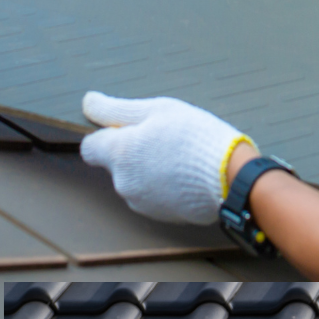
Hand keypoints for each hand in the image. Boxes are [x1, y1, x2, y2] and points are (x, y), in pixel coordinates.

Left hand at [79, 91, 252, 224]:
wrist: (230, 178)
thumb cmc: (195, 137)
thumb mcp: (157, 110)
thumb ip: (116, 109)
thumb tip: (88, 103)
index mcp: (119, 154)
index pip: (89, 147)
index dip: (106, 134)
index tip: (128, 127)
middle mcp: (123, 183)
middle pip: (116, 163)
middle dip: (133, 150)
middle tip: (163, 136)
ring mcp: (141, 203)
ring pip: (135, 179)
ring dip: (148, 168)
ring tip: (179, 155)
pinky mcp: (160, 215)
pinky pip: (153, 195)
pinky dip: (163, 184)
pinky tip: (185, 173)